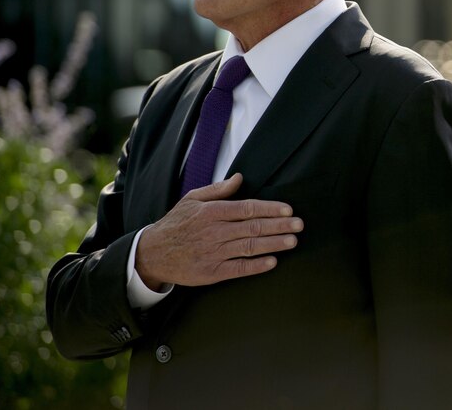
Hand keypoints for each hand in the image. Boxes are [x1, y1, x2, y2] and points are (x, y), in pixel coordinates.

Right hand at [135, 173, 302, 288]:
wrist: (152, 254)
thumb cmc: (176, 223)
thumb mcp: (192, 199)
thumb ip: (218, 189)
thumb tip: (240, 178)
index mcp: (211, 212)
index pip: (247, 209)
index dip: (270, 209)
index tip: (288, 210)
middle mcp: (214, 232)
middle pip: (253, 228)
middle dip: (279, 226)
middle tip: (299, 225)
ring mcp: (213, 253)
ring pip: (249, 248)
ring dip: (273, 245)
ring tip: (292, 241)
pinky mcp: (211, 273)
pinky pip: (238, 269)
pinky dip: (256, 266)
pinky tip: (272, 262)